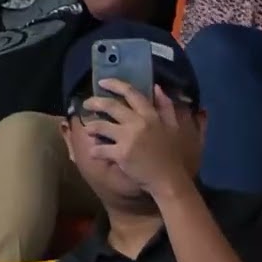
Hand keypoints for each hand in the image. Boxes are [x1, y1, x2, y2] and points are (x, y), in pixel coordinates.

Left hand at [82, 81, 193, 196]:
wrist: (170, 180)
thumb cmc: (173, 154)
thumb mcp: (175, 127)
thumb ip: (166, 107)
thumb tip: (157, 87)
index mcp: (150, 115)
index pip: (131, 93)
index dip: (114, 84)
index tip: (102, 82)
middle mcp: (137, 123)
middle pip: (110, 106)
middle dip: (94, 102)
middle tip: (86, 104)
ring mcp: (128, 138)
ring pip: (100, 126)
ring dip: (91, 126)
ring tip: (88, 128)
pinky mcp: (120, 154)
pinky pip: (100, 149)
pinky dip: (95, 150)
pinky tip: (93, 152)